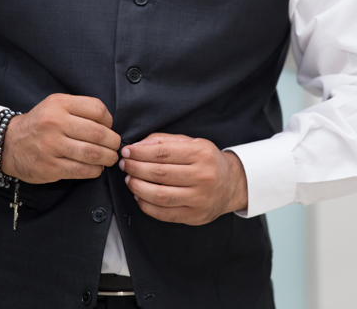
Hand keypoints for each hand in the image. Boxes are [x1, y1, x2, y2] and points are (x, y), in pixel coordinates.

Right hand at [0, 94, 120, 183]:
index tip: (109, 128)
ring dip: (108, 158)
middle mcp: (55, 123)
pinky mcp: (50, 167)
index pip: (97, 109)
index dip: (109, 120)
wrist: (9, 144)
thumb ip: (80, 110)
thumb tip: (109, 125)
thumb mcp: (56, 105)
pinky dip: (95, 171)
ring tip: (110, 158)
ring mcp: (52, 146)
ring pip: (92, 154)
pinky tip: (96, 168)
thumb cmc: (40, 124)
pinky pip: (82, 170)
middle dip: (113, 142)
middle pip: (98, 134)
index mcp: (59, 104)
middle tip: (115, 146)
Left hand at [119, 133, 248, 225]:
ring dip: (138, 187)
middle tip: (124, 165)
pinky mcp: (194, 216)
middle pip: (159, 173)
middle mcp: (203, 176)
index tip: (127, 152)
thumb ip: (165, 141)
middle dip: (136, 168)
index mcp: (201, 153)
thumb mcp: (191, 143)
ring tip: (129, 180)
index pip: (163, 153)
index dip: (140, 153)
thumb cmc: (207, 161)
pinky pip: (164, 213)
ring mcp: (199, 198)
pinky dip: (146, 205)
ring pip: (160, 195)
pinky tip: (139, 196)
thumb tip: (137, 146)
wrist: (232, 184)